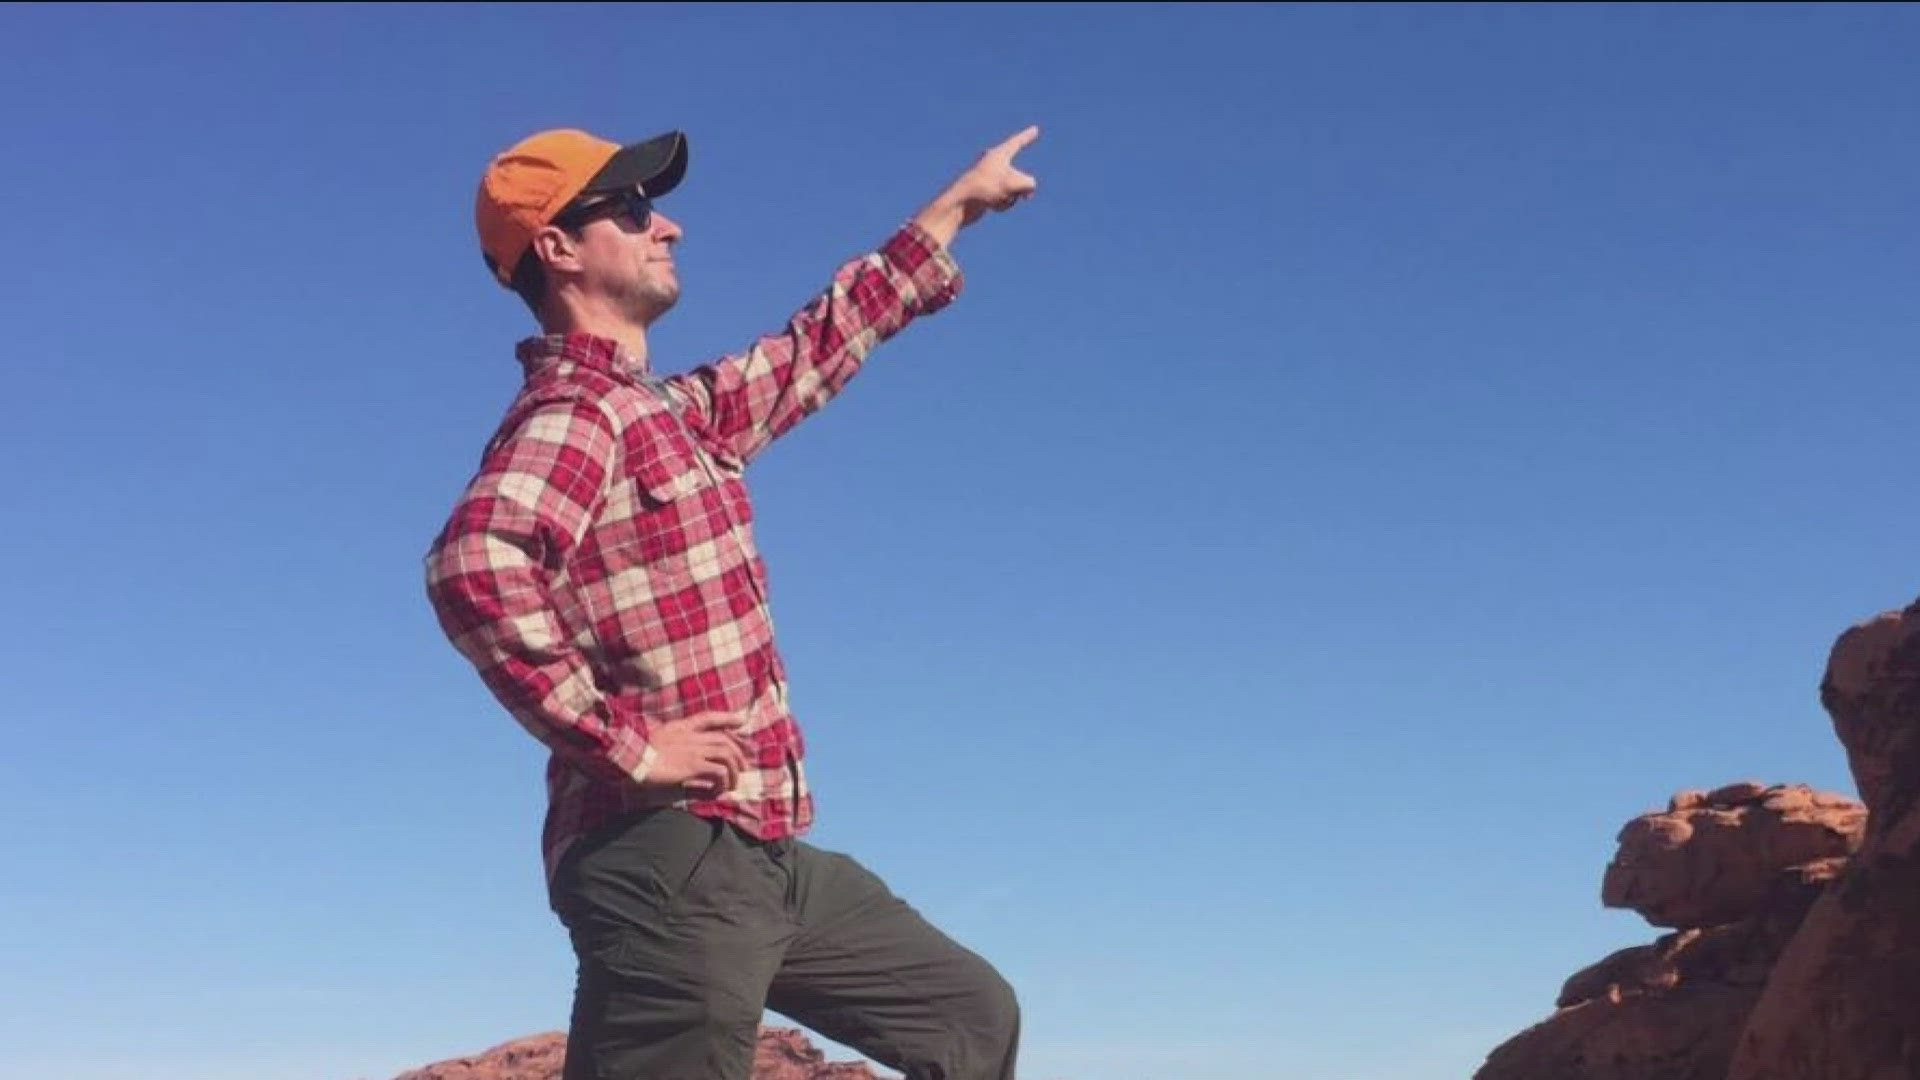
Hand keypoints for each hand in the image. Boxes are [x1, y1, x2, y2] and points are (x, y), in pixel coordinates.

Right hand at [642, 711, 750, 798]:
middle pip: (724, 739)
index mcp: (680, 728)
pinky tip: (719, 790)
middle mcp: (690, 736)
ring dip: (734, 771)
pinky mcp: (693, 765)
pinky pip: (719, 771)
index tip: (740, 721)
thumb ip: (672, 745)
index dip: (726, 718)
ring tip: (732, 784)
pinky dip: (723, 781)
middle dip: (738, 753)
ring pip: (726, 754)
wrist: (631, 759)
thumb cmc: (638, 754)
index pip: (708, 717)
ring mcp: (693, 750)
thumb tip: (683, 754)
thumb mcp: (656, 743)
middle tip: (743, 768)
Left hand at [911, 126, 1040, 247]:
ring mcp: (989, 179)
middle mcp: (993, 163)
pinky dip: (1001, 204)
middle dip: (1019, 188)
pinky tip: (991, 206)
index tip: (1035, 130)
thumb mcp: (1017, 183)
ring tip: (996, 199)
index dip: (1028, 136)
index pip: (1017, 142)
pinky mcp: (985, 193)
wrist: (960, 204)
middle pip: (1018, 175)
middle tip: (1016, 196)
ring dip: (1011, 198)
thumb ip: (1029, 184)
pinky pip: (1003, 199)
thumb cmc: (986, 187)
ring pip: (1013, 189)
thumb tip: (1026, 193)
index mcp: (999, 154)